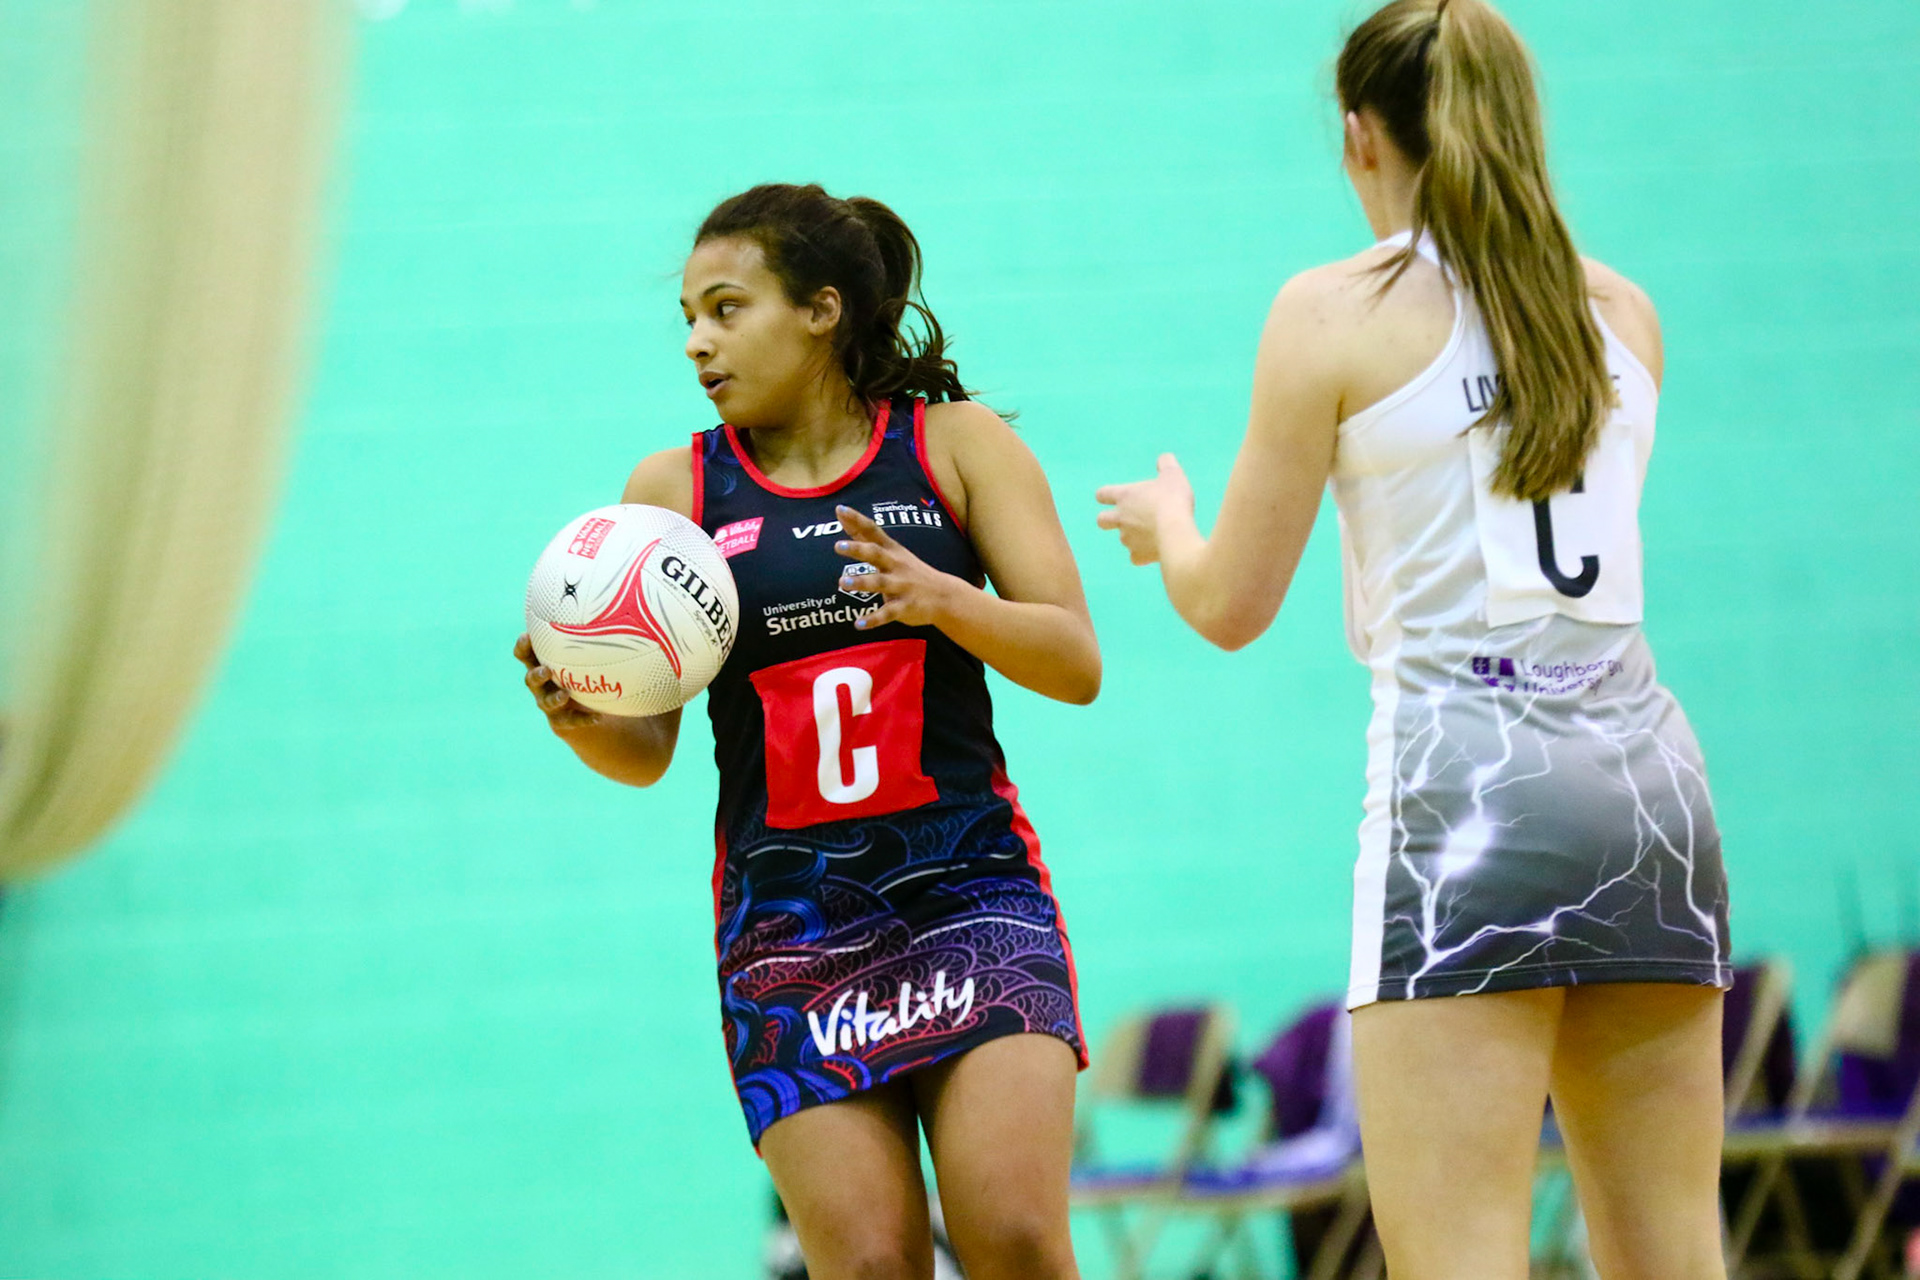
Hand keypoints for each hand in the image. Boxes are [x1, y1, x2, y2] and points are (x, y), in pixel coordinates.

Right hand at [514, 632, 604, 733]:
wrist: (588, 704)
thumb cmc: (589, 668)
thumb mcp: (591, 650)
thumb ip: (598, 631)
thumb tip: (623, 604)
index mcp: (543, 662)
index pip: (526, 653)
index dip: (524, 646)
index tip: (528, 636)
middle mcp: (543, 684)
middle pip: (531, 678)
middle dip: (536, 674)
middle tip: (546, 670)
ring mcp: (550, 703)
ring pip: (545, 702)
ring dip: (554, 698)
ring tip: (565, 695)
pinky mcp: (561, 721)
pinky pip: (570, 721)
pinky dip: (583, 719)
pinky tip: (598, 716)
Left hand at [833, 505, 956, 629]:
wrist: (945, 596)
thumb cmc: (910, 571)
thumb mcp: (892, 551)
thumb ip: (866, 537)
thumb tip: (843, 516)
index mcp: (891, 551)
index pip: (872, 531)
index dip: (856, 520)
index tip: (840, 510)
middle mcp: (896, 565)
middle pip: (876, 554)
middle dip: (858, 549)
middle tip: (838, 546)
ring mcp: (901, 586)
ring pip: (880, 583)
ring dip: (862, 582)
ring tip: (842, 583)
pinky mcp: (905, 606)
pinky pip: (888, 613)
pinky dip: (873, 619)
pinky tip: (858, 624)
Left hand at [1095, 453, 1194, 564]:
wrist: (1175, 530)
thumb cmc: (1172, 498)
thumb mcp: (1173, 475)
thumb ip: (1166, 464)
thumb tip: (1164, 459)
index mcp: (1124, 496)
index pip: (1102, 494)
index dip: (1105, 495)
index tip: (1112, 496)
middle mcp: (1121, 518)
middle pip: (1101, 520)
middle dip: (1108, 519)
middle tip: (1125, 517)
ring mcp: (1127, 539)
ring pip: (1122, 539)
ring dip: (1131, 536)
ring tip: (1149, 533)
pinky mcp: (1138, 556)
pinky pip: (1135, 557)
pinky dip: (1142, 554)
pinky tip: (1153, 551)